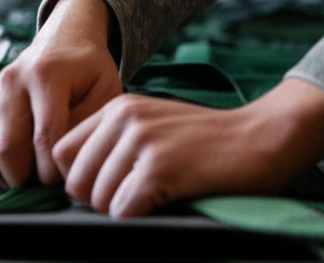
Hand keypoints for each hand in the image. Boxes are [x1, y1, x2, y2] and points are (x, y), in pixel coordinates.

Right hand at [0, 0, 122, 186]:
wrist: (65, 38)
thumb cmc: (89, 70)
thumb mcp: (104, 91)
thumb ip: (87, 126)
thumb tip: (64, 164)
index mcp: (46, 75)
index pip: (44, 136)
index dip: (52, 168)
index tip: (64, 180)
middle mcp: (13, 80)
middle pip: (7, 144)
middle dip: (23, 176)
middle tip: (41, 186)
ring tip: (19, 183)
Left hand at [52, 78, 323, 217]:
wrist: (260, 137)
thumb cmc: (208, 141)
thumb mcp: (153, 124)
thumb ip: (116, 140)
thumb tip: (78, 179)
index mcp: (119, 107)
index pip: (63, 151)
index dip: (80, 177)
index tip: (108, 185)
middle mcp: (125, 118)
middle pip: (75, 180)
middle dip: (99, 199)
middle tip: (134, 197)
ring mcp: (142, 142)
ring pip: (98, 199)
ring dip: (122, 209)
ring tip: (155, 195)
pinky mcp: (159, 168)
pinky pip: (123, 211)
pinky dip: (140, 217)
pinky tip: (165, 200)